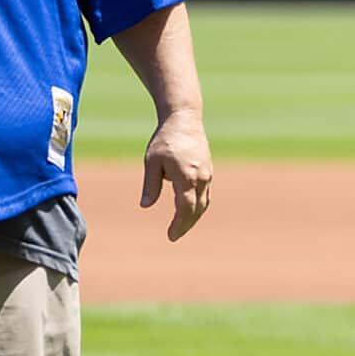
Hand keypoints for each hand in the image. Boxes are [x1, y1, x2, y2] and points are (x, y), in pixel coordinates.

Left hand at [140, 110, 212, 240]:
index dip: (179, 224)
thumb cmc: (165, 139)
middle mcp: (201, 178)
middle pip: (197, 209)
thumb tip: (146, 205)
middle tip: (174, 235)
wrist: (184, 119)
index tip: (171, 236)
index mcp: (187, 177)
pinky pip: (206, 194)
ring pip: (204, 203)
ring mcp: (207, 174)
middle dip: (186, 224)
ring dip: (194, 217)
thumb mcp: (152, 162)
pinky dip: (199, 206)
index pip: (185, 209)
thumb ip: (150, 185)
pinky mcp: (208, 170)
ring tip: (181, 226)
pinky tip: (189, 209)